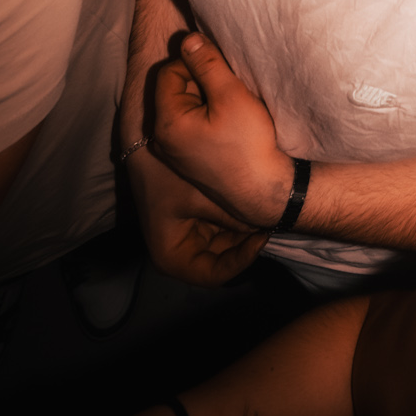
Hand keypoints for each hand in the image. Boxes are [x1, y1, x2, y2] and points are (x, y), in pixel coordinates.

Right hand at [126, 139, 268, 285]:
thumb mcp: (203, 195)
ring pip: (224, 243)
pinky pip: (220, 226)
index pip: (214, 275)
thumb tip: (270, 225)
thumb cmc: (166, 171)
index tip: (263, 236)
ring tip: (263, 211)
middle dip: (245, 243)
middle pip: (220, 260)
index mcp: (171, 256)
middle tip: (269, 222)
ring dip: (243, 230)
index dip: (241, 261)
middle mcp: (178, 251)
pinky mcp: (194, 218)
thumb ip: (236, 217)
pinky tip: (251, 202)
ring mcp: (186, 235)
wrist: (145, 140)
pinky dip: (236, 217)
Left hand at [150, 33, 293, 229]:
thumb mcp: (231, 95)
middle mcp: (161, 138)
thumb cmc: (247, 143)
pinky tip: (228, 123)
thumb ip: (207, 63)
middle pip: (173, 89)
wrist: (263, 189)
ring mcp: (173, 152)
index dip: (194, 62)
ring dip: (204, 98)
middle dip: (199, 81)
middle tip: (228, 89)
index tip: (221, 70)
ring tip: (230, 106)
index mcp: (166, 122)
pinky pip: (189, 124)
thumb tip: (189, 39)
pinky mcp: (187, 159)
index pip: (168, 72)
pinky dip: (205, 116)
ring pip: (183, 106)